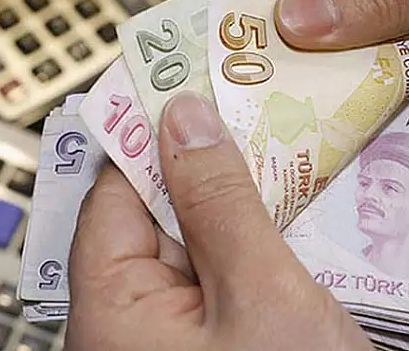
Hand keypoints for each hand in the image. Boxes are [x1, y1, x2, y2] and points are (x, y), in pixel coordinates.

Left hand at [64, 91, 372, 350]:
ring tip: (290, 158)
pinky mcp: (211, 340)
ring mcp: (172, 334)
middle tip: (262, 115)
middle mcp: (129, 321)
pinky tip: (295, 217)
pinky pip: (221, 274)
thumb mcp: (262, 295)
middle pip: (157, 213)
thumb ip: (219, 202)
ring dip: (243, 204)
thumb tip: (185, 117)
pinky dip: (256, 242)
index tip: (196, 84)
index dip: (153, 133)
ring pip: (198, 241)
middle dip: (211, 165)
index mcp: (113, 308)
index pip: (115, 191)